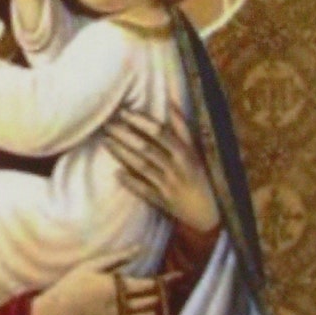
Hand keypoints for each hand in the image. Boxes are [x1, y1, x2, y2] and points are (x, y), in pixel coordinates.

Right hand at [31, 255, 162, 314]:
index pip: (149, 286)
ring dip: (158, 308)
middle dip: (164, 294)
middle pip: (151, 302)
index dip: (166, 281)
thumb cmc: (71, 285)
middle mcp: (119, 307)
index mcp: (115, 288)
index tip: (179, 276)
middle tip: (174, 287)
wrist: (55, 314)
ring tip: (165, 299)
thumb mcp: (91, 266)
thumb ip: (117, 258)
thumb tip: (139, 249)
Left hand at [104, 103, 219, 232]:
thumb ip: (182, 128)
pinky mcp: (162, 201)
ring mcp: (168, 185)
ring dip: (122, 152)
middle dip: (125, 135)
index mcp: (186, 152)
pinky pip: (143, 190)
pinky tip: (116, 173)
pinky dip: (130, 181)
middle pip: (146, 148)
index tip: (124, 112)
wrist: (209, 212)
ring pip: (141, 166)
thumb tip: (171, 103)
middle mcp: (177, 168)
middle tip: (108, 124)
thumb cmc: (202, 176)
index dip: (141, 121)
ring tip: (106, 140)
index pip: (160, 133)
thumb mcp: (196, 151)